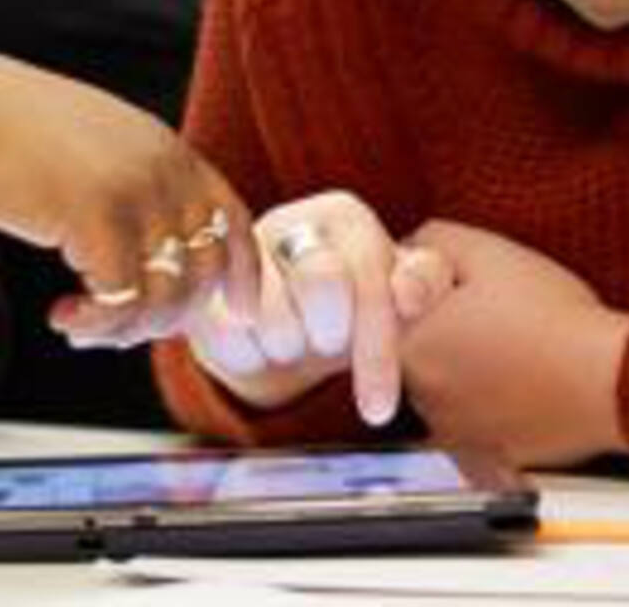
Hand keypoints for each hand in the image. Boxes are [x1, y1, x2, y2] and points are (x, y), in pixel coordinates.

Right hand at [0, 48, 260, 346]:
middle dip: (167, 316)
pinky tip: (61, 316)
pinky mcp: (95, 217)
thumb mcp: (95, 152)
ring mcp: (133, 191)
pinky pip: (120, 300)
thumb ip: (136, 192)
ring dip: (124, 329)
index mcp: (166, 149)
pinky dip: (95, 324)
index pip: (232, 218)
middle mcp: (162, 168)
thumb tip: (152, 262)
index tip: (240, 311)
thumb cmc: (9, 133)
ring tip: (80, 325)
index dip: (243, 273)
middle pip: (202, 271)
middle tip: (116, 327)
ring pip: (165, 295)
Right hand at [182, 193, 455, 425]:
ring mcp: (241, 248)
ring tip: (293, 336)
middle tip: (326, 342)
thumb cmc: (349, 313)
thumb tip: (408, 294)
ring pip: (274, 318)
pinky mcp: (204, 279)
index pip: (371, 282)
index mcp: (347, 217)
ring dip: (289, 348)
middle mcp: (292, 218)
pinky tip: (258, 341)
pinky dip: (251, 355)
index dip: (376, 352)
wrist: (277, 329)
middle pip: (322, 284)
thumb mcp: (396, 300)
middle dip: (329, 336)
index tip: (378, 410)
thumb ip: (424, 285)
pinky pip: (231, 335)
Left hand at [399, 221, 628, 466]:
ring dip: (469, 374)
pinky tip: (529, 386)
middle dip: (445, 335)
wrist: (613, 381)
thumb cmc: (554, 317)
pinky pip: (481, 426)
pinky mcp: (491, 457)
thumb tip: (408, 247)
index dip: (426, 298)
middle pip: (418, 356)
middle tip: (495, 318)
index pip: (390, 317)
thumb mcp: (489, 252)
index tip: (461, 294)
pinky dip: (496, 408)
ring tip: (519, 352)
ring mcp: (455, 431)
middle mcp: (422, 396)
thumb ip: (432, 240)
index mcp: (411, 345)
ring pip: (448, 392)